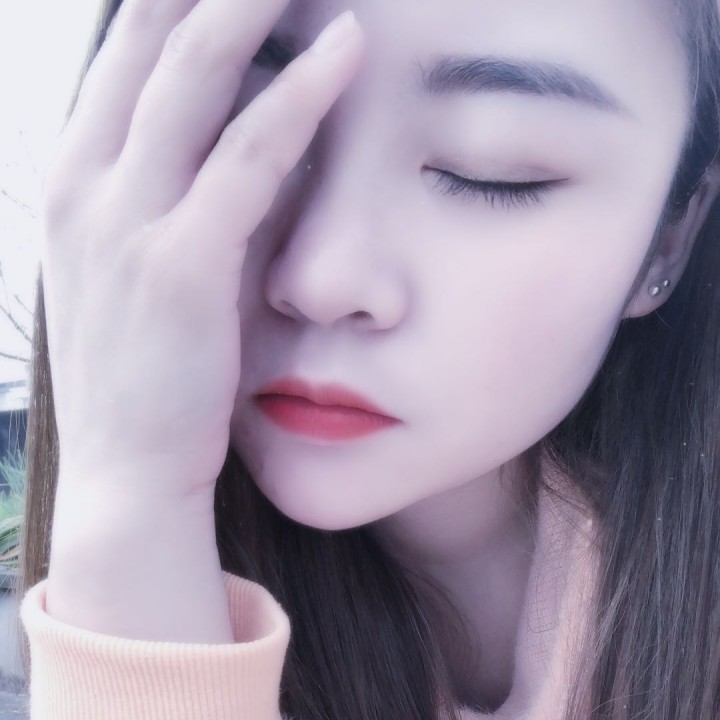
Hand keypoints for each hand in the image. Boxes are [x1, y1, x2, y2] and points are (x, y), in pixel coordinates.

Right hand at [41, 0, 362, 500]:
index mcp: (74, 180)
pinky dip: (301, 95)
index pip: (124, 50)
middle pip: (152, 36)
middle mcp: (86, 183)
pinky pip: (249, 156)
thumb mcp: (134, 271)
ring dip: (254, 2)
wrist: (129, 473)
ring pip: (196, 75)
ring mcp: (126, 221)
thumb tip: (228, 143)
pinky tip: (348, 46)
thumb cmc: (146, 375)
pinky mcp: (183, 264)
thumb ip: (168, 201)